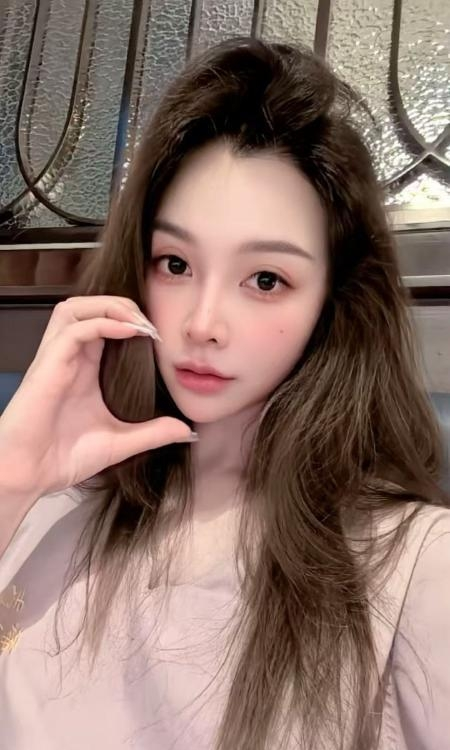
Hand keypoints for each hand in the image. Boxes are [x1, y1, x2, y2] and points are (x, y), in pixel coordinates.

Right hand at [0, 295, 194, 498]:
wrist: (28, 475)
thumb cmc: (61, 457)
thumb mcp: (120, 442)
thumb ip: (153, 433)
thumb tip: (188, 432)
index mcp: (83, 369)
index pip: (102, 324)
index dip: (130, 321)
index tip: (159, 338)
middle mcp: (69, 358)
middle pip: (87, 306)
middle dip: (121, 305)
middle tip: (150, 325)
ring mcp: (56, 359)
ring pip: (75, 307)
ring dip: (109, 307)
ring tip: (138, 323)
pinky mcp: (48, 365)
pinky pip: (75, 329)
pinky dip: (103, 323)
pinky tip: (129, 333)